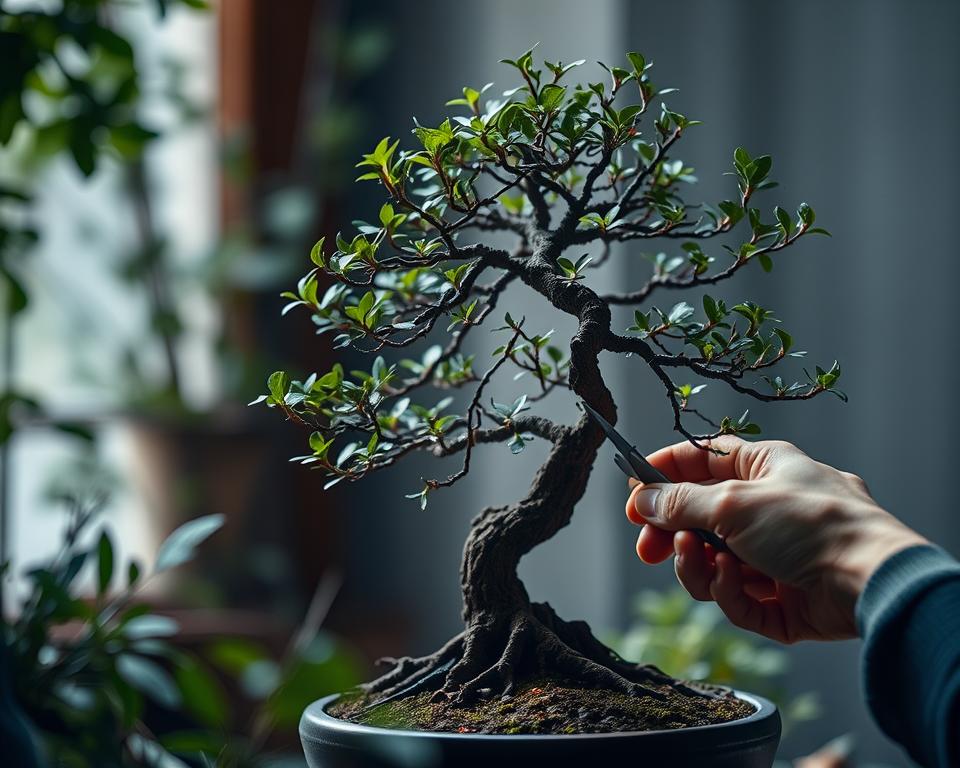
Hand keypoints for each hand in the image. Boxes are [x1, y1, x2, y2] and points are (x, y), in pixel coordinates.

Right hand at [625, 437, 926, 642]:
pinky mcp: (783, 600)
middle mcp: (771, 510)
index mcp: (766, 469)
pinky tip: (732, 580)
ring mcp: (777, 557)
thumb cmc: (813, 525)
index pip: (704, 461)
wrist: (869, 581)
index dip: (666, 473)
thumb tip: (643, 498)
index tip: (634, 490)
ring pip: (712, 563)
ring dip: (696, 563)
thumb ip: (680, 502)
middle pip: (701, 519)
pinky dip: (727, 590)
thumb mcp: (733, 502)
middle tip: (646, 545)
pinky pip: (737, 597)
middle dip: (671, 533)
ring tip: (696, 557)